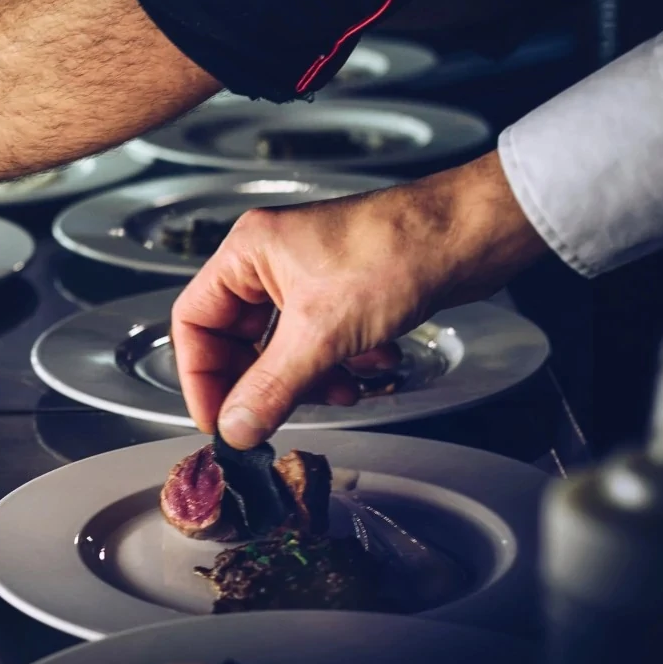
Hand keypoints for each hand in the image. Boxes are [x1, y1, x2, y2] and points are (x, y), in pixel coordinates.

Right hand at [172, 151, 547, 447]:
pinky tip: (372, 367)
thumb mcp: (322, 333)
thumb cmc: (397, 251)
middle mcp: (271, 261)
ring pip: (283, 347)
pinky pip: (321, 343)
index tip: (218, 420)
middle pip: (238, 339)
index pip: (193, 321)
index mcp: (247, 252)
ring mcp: (309, 276)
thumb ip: (271, 388)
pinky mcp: (344, 292)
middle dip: (264, 382)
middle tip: (275, 419)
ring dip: (309, 378)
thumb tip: (235, 428)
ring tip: (341, 390)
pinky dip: (341, 364)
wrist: (469, 235)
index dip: (200, 376)